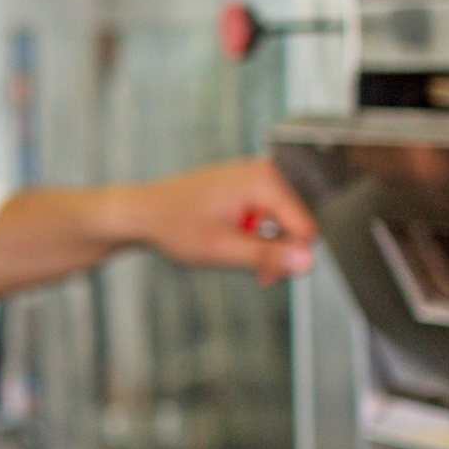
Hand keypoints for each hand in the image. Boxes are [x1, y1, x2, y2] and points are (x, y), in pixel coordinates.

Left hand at [117, 157, 317, 286]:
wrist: (141, 213)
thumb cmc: (172, 224)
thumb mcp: (222, 248)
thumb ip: (268, 256)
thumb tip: (305, 262)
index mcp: (263, 180)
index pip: (307, 227)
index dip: (292, 257)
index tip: (271, 275)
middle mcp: (263, 172)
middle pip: (297, 224)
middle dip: (280, 253)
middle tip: (259, 276)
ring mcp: (255, 177)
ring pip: (284, 222)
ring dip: (269, 248)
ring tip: (243, 261)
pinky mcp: (247, 187)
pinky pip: (268, 215)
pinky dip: (258, 236)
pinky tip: (240, 246)